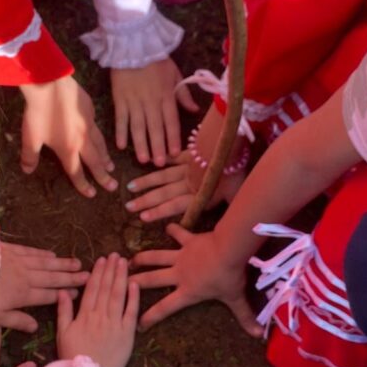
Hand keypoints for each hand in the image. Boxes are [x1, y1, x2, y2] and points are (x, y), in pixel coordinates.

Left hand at [0, 242, 88, 332]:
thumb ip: (16, 320)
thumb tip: (35, 327)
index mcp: (23, 295)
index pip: (49, 294)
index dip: (65, 293)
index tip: (79, 291)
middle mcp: (25, 276)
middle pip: (52, 277)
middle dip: (70, 276)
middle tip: (87, 274)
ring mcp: (18, 261)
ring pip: (44, 263)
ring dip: (61, 263)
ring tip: (76, 263)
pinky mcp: (8, 249)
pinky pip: (30, 251)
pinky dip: (42, 253)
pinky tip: (51, 254)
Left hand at [20, 76, 116, 197]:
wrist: (50, 85)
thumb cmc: (38, 113)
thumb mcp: (30, 137)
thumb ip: (30, 156)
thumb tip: (27, 171)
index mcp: (68, 149)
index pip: (77, 172)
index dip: (84, 185)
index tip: (92, 194)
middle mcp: (82, 140)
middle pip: (95, 162)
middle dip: (103, 176)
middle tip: (113, 186)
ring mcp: (89, 124)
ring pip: (100, 145)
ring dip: (106, 157)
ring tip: (111, 165)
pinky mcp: (90, 109)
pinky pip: (97, 126)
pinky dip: (99, 135)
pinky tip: (99, 136)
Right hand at [57, 253, 139, 366]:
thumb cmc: (72, 356)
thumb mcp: (62, 333)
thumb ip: (63, 311)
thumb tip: (63, 291)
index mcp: (84, 314)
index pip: (92, 288)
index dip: (97, 272)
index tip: (101, 259)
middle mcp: (100, 315)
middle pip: (106, 287)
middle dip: (111, 269)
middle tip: (115, 254)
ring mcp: (115, 323)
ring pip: (118, 295)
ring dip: (121, 277)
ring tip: (124, 262)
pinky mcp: (127, 334)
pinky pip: (131, 312)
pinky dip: (133, 297)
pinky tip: (135, 283)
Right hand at [111, 59, 198, 166]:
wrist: (132, 44)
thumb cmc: (156, 59)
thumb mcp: (175, 73)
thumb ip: (184, 94)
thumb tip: (195, 111)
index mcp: (166, 95)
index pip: (171, 120)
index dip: (173, 137)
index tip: (176, 153)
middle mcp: (151, 101)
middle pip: (155, 128)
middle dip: (158, 146)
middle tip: (159, 164)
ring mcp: (134, 101)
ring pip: (138, 126)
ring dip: (141, 144)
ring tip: (143, 160)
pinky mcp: (119, 99)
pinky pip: (120, 118)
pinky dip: (121, 132)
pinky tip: (121, 146)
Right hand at [125, 151, 243, 221]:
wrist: (232, 141)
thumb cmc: (237, 172)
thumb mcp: (237, 194)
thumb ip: (228, 209)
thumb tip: (227, 225)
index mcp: (199, 194)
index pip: (175, 206)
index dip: (158, 212)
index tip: (142, 217)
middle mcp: (189, 182)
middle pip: (164, 193)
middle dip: (145, 201)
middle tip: (128, 206)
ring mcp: (188, 166)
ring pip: (163, 176)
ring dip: (147, 182)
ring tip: (131, 187)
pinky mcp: (191, 152)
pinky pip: (174, 156)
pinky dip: (163, 158)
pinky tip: (151, 161)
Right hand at [131, 223, 261, 336]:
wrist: (227, 249)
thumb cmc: (229, 276)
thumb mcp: (236, 299)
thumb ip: (245, 317)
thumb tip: (259, 335)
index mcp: (187, 291)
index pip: (165, 308)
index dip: (151, 317)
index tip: (139, 325)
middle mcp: (178, 274)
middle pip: (152, 280)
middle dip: (136, 283)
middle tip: (123, 283)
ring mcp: (180, 256)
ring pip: (156, 257)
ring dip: (142, 258)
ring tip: (129, 260)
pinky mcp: (187, 241)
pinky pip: (177, 234)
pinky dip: (172, 230)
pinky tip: (167, 227)